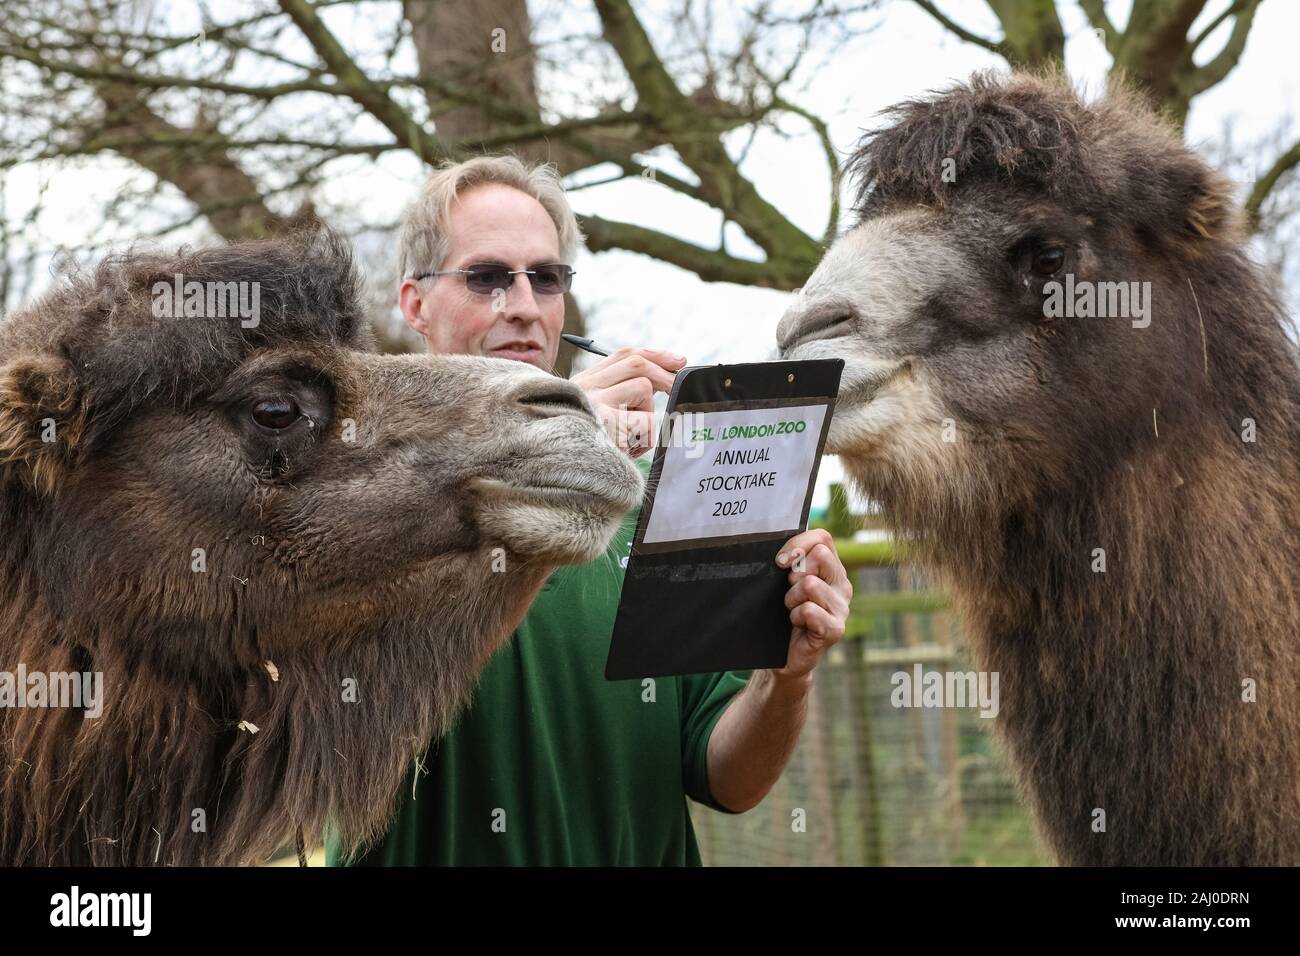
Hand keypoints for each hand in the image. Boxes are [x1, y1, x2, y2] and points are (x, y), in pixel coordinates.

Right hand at [570, 347, 685, 456]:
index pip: (624, 355)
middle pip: (636, 364)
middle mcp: (586, 387)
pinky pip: (647, 420)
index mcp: (584, 382)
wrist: (562, 471)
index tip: (678, 361)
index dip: (655, 355)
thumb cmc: (587, 449)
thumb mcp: (597, 415)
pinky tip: (630, 449)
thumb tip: (662, 381)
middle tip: (678, 387)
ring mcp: (596, 403)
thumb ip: (620, 393)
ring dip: (647, 412)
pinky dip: (646, 437)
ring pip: (643, 388)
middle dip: (664, 374)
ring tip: (631, 435)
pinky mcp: (608, 423)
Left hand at [774, 529, 851, 681]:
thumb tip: (783, 550)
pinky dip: (795, 616)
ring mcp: (842, 608)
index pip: (822, 538)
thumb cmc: (783, 615)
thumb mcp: (785, 583)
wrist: (786, 656)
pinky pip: (809, 610)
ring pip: (810, 584)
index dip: (797, 545)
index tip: (780, 562)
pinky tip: (797, 625)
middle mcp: (842, 585)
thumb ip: (791, 562)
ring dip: (791, 598)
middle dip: (795, 572)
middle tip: (789, 591)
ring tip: (792, 611)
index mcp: (832, 569)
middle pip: (820, 555)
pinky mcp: (835, 629)